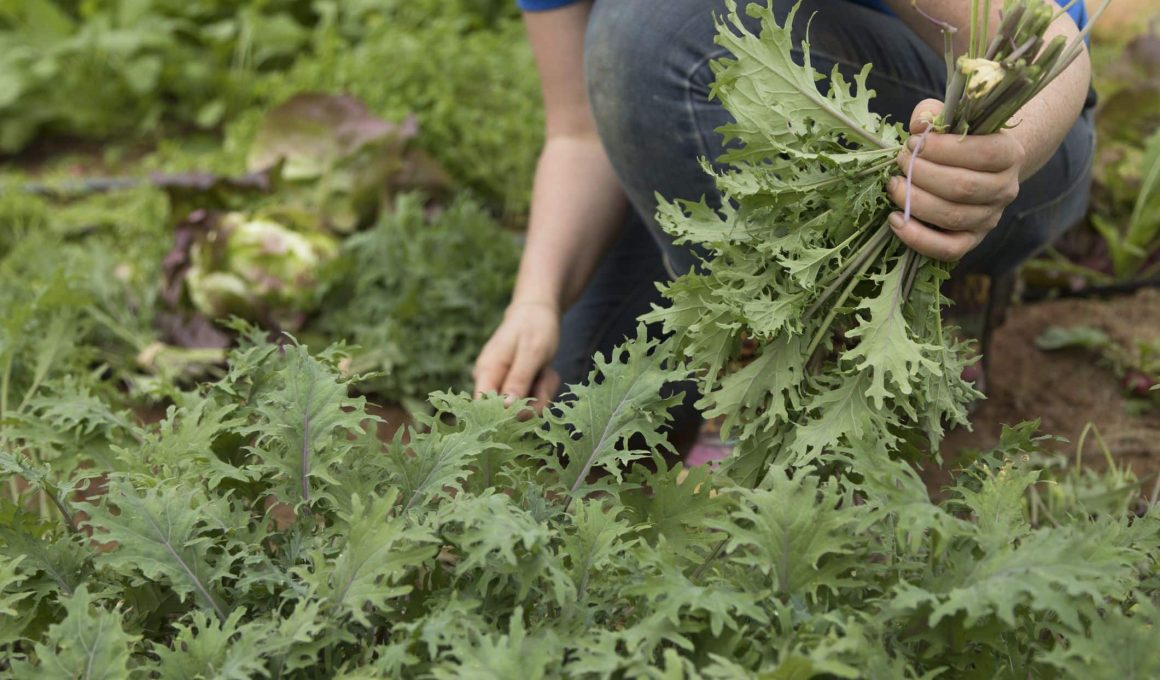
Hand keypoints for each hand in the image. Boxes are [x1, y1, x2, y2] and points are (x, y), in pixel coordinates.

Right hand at [472, 300, 560, 412]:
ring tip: (545, 370)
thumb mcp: (531, 353)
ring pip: (525, 408)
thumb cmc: (533, 327)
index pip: (483, 409)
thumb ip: (518, 380)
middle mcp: (490, 382)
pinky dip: (543, 388)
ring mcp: (502, 386)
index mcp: (486, 372)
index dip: (505, 417)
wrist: (537, 312)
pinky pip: (530, 400)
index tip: (529, 408)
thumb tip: (506, 409)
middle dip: (535, 399)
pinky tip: (544, 372)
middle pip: (510, 412)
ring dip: (542, 392)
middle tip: (545, 375)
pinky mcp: (513, 388)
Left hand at [885, 98, 1026, 261]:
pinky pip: (948, 249)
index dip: (943, 149)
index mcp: (1009, 155)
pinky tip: (895, 220)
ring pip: (952, 216)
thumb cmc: (960, 140)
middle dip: (922, 173)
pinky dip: (918, 238)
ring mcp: (990, 218)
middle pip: (962, 187)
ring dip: (915, 201)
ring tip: (893, 185)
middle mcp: (1005, 189)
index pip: (983, 154)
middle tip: (900, 161)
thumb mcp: (952, 119)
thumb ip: (934, 114)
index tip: (914, 142)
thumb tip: (919, 124)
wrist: (980, 169)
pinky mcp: (972, 240)